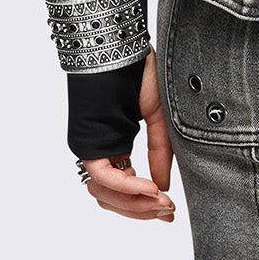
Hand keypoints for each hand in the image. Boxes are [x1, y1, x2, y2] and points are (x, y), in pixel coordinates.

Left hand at [78, 47, 176, 221]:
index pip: (124, 188)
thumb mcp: (159, 117)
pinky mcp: (89, 142)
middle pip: (113, 198)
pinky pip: (105, 177)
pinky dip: (127, 188)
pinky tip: (150, 188)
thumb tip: (162, 189)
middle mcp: (102, 149)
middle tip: (167, 212)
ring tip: (160, 202)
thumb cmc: (141, 72)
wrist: (127, 47)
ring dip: (134, 205)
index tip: (169, 210)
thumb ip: (160, 153)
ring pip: (104, 194)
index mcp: (117, 144)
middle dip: (142, 210)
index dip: (145, 204)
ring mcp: (93, 147)